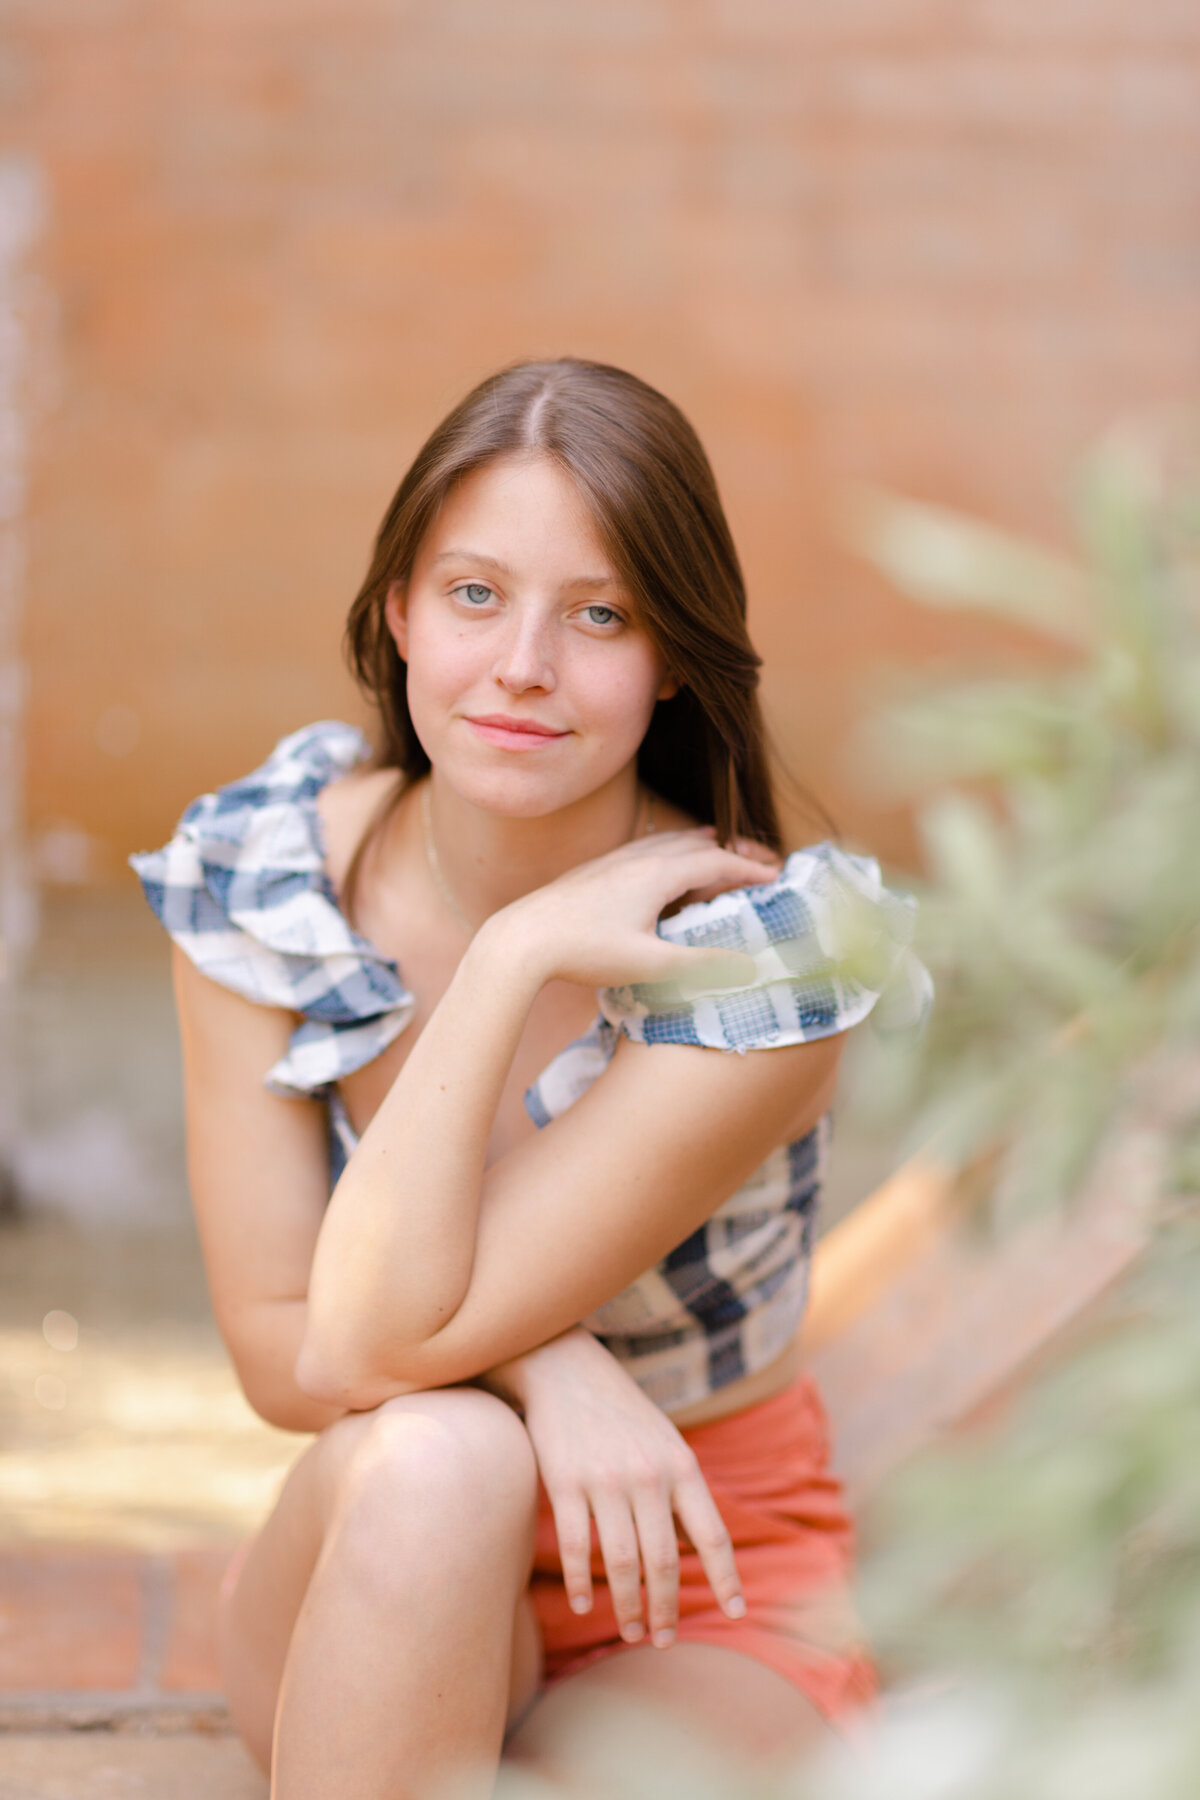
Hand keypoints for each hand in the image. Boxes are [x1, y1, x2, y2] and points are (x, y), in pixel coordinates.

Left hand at [486, 828, 779, 992]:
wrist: (519, 940)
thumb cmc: (584, 952)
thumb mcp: (649, 965)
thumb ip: (702, 965)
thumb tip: (751, 966)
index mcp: (657, 874)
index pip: (717, 863)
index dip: (750, 869)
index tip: (776, 877)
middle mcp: (637, 858)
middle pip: (695, 846)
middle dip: (729, 854)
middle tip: (755, 865)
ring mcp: (612, 861)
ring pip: (665, 843)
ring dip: (696, 847)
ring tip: (714, 849)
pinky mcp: (592, 871)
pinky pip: (641, 850)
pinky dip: (666, 852)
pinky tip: (657, 865)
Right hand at [487, 1329, 744, 1648]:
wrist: (566, 1368)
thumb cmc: (622, 1413)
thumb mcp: (666, 1443)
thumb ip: (682, 1494)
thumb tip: (694, 1551)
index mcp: (681, 1466)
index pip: (713, 1535)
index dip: (726, 1579)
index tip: (736, 1614)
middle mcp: (648, 1475)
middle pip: (663, 1561)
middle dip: (666, 1609)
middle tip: (662, 1641)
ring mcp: (605, 1479)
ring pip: (620, 1562)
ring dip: (627, 1605)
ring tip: (630, 1630)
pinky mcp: (564, 1481)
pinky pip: (575, 1545)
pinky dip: (581, 1582)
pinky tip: (585, 1603)